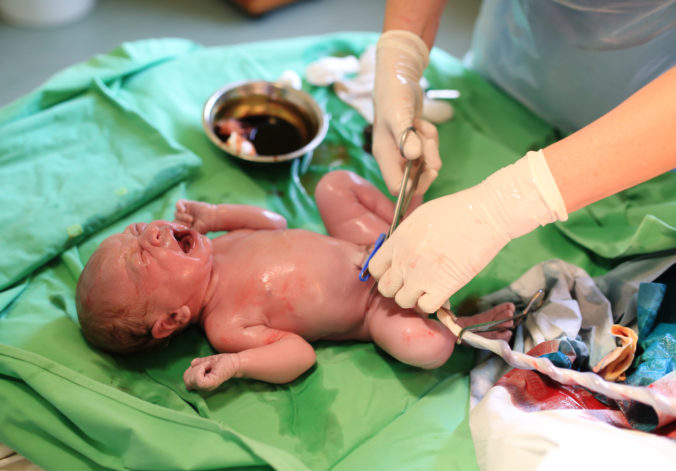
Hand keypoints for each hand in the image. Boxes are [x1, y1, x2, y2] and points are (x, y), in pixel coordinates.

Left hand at [174, 200, 213, 233]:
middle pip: (174, 220)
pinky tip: (183, 210)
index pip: (174, 226)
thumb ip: (184, 231)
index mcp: (183, 225)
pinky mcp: (187, 204)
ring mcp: (185, 211)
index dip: (177, 228)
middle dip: (180, 223)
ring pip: (176, 213)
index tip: (185, 229)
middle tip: (190, 225)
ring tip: (191, 219)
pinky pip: (178, 203)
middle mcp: (183, 218)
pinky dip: (179, 206)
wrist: (213, 218)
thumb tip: (175, 231)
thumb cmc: (205, 227)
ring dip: (182, 217)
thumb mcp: (193, 232)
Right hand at [183, 353, 240, 390]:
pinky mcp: (211, 384)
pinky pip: (198, 379)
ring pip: (191, 379)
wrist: (235, 362)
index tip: (201, 365)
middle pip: (186, 380)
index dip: (190, 370)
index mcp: (201, 383)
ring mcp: (207, 387)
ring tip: (208, 365)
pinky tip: (209, 366)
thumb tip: (192, 364)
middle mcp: (203, 387)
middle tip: (206, 365)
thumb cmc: (223, 361)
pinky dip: (200, 368)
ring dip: (198, 367)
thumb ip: (198, 363)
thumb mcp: (206, 361)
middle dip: (194, 368)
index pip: (185, 379)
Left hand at [368, 151, 567, 312]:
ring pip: (403, 301)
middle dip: (398, 288)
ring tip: (428, 288)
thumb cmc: (456, 210)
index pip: (375, 269)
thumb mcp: (419, 218)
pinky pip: (425, 307)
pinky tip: (441, 292)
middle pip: (386, 289)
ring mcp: (421, 276)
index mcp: (397, 242)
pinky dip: (432, 303)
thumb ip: (404, 238)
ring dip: (414, 298)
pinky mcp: (442, 288)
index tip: (398, 272)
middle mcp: (403, 261)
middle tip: (413, 283)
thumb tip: (399, 251)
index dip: (385, 273)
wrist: (485, 214)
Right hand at [373, 30, 440, 195]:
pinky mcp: (415, 145)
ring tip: (422, 126)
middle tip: (430, 146)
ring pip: (425, 165)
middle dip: (427, 164)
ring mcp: (405, 153)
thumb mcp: (399, 114)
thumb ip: (406, 136)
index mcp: (384, 156)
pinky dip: (431, 138)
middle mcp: (394, 158)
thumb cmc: (394, 95)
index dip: (412, 186)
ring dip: (430, 147)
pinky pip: (429, 151)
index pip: (396, 187)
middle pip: (415, 181)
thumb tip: (415, 157)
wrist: (400, 80)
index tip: (426, 170)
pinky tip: (422, 124)